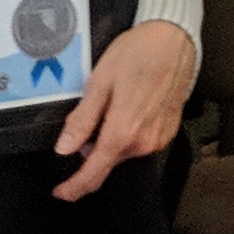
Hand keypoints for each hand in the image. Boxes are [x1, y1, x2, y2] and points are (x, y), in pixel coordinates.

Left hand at [52, 20, 195, 198]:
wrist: (173, 40)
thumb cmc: (135, 54)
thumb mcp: (99, 82)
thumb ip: (82, 120)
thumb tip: (64, 149)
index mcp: (122, 132)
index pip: (94, 172)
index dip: (74, 186)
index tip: (60, 193)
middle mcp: (143, 143)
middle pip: (107, 160)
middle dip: (90, 149)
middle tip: (85, 116)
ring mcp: (158, 140)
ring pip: (123, 151)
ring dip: (109, 139)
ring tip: (109, 102)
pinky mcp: (167, 132)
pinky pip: (138, 142)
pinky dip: (126, 133)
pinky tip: (126, 106)